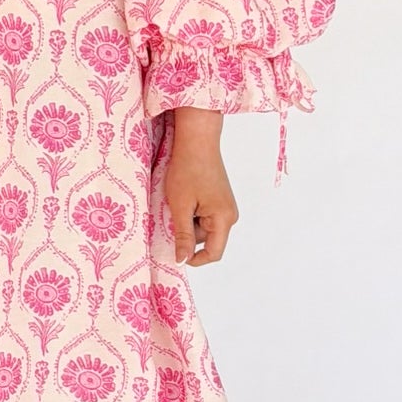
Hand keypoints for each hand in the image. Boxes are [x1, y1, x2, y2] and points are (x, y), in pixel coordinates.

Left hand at [163, 109, 238, 264]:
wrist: (197, 140)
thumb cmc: (188, 169)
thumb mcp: (180, 206)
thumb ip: (182, 236)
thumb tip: (182, 260)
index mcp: (224, 219)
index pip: (214, 253)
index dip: (194, 258)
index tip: (175, 252)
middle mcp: (230, 215)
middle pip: (207, 240)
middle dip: (187, 234)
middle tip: (172, 215)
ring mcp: (225, 206)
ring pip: (203, 228)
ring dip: (187, 222)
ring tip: (177, 202)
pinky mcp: (219, 199)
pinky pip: (204, 216)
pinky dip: (191, 212)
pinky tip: (183, 198)